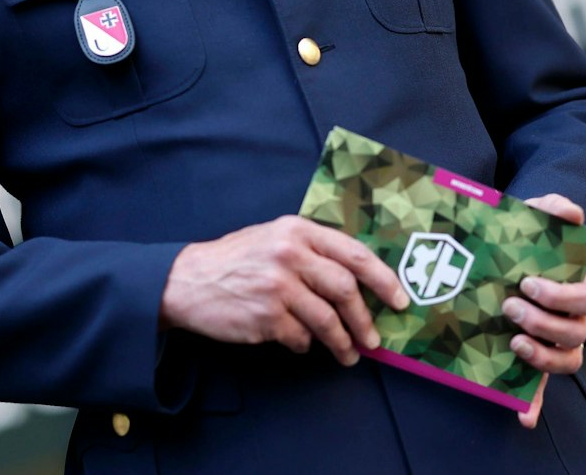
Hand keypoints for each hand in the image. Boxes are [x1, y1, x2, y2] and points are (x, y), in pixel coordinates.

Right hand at [160, 215, 409, 366]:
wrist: (186, 280)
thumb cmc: (235, 260)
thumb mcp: (273, 237)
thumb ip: (311, 249)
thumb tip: (358, 279)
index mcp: (297, 230)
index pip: (353, 254)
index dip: (383, 278)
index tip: (399, 299)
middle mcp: (289, 254)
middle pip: (345, 289)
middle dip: (365, 319)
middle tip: (374, 339)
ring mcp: (277, 287)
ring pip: (327, 319)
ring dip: (343, 342)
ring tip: (348, 355)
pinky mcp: (265, 317)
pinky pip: (300, 338)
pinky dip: (306, 345)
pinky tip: (302, 343)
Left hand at [508, 194, 585, 428]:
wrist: (523, 260)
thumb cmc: (537, 242)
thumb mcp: (541, 220)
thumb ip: (554, 210)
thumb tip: (571, 211)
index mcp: (585, 286)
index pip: (584, 299)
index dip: (559, 296)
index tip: (528, 283)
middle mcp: (578, 319)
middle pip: (575, 333)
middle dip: (543, 323)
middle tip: (510, 306)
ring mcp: (559, 342)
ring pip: (566, 360)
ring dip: (541, 357)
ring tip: (513, 341)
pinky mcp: (538, 358)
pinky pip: (542, 388)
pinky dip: (533, 404)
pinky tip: (522, 416)